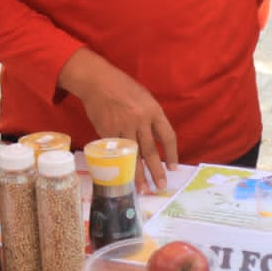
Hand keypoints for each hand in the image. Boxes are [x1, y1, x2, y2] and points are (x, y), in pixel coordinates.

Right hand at [57, 48, 177, 192]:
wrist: (98, 81)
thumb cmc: (123, 87)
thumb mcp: (145, 98)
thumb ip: (152, 119)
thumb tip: (158, 141)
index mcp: (153, 110)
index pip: (167, 136)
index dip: (171, 154)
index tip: (173, 167)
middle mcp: (140, 120)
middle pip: (150, 151)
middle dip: (156, 170)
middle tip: (160, 185)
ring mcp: (122, 126)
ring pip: (133, 155)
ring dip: (138, 174)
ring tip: (142, 189)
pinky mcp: (107, 131)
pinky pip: (115, 152)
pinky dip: (119, 164)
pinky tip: (122, 175)